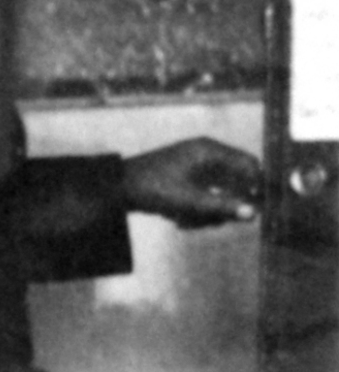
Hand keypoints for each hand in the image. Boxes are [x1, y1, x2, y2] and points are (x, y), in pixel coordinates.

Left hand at [122, 138, 261, 226]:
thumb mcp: (190, 200)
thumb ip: (223, 207)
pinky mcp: (187, 180)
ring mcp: (196, 167)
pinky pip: (205, 198)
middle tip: (210, 220)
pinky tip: (178, 220)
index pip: (249, 164)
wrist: (116, 189)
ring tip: (185, 220)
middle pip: (237, 183)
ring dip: (208, 213)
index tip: (253, 210)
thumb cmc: (153, 189)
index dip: (256, 187)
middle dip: (226, 206)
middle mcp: (206, 155)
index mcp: (209, 150)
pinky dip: (196, 211)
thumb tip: (254, 213)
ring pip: (220, 195)